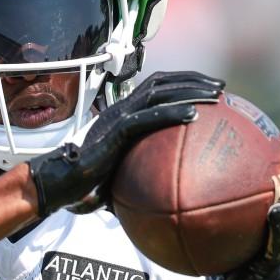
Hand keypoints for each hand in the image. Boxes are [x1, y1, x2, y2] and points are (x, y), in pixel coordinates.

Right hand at [28, 71, 223, 215]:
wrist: (57, 185)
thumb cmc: (84, 186)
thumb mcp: (120, 177)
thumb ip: (140, 177)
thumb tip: (164, 199)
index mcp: (121, 116)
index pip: (155, 88)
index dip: (183, 83)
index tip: (208, 90)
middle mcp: (120, 110)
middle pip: (161, 82)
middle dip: (193, 80)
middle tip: (221, 88)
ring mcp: (116, 118)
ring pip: (157, 93)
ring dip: (189, 90)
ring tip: (215, 96)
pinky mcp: (114, 132)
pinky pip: (147, 118)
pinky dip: (171, 113)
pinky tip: (193, 116)